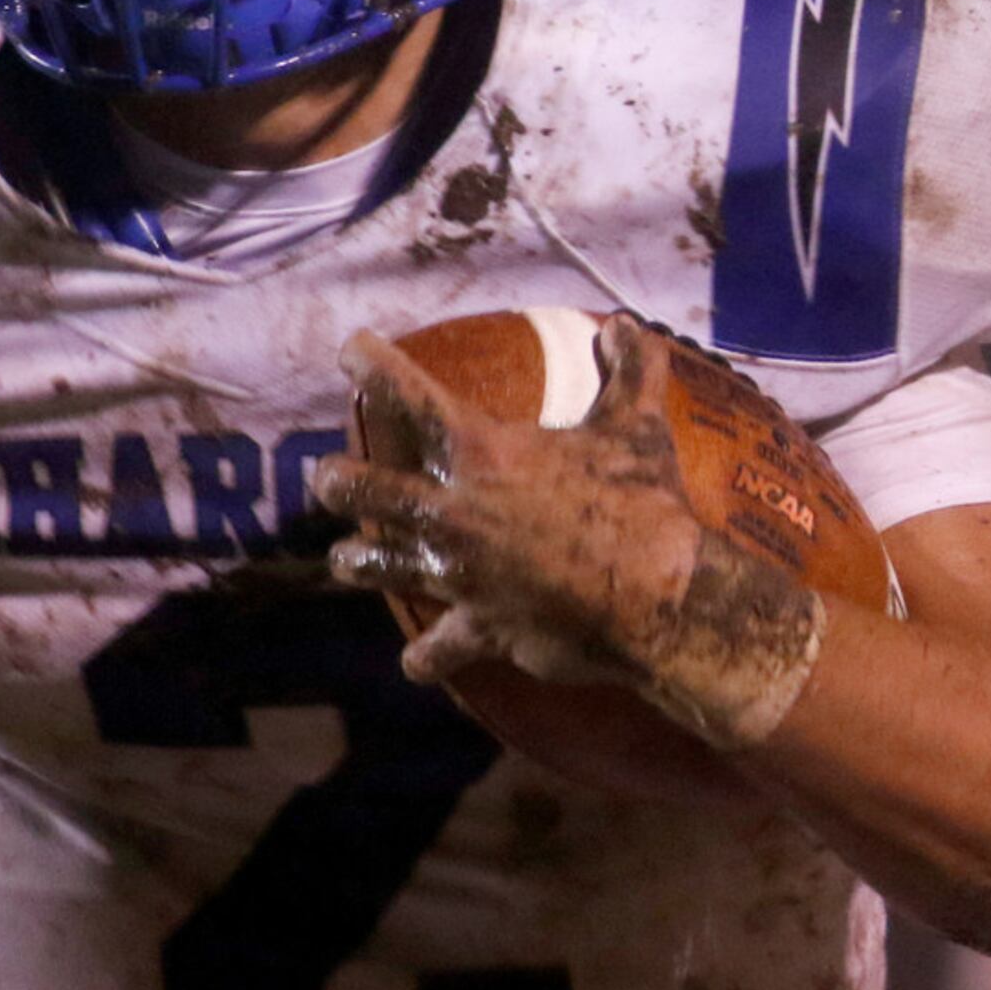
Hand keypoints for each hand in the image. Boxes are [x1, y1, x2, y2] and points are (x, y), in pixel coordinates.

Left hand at [316, 317, 825, 745]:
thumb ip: (629, 370)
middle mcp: (453, 509)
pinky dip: (429, 656)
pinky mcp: (481, 627)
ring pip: (381, 565)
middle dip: (338, 482)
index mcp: (481, 452)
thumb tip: (626, 325)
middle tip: (329, 476)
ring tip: (346, 558)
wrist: (662, 598)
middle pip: (364, 490)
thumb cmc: (643, 504)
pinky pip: (441, 647)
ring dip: (360, 560)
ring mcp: (459, 573)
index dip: (372, 364)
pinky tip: (414, 664)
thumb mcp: (636, 426)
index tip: (351, 347)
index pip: (409, 395)